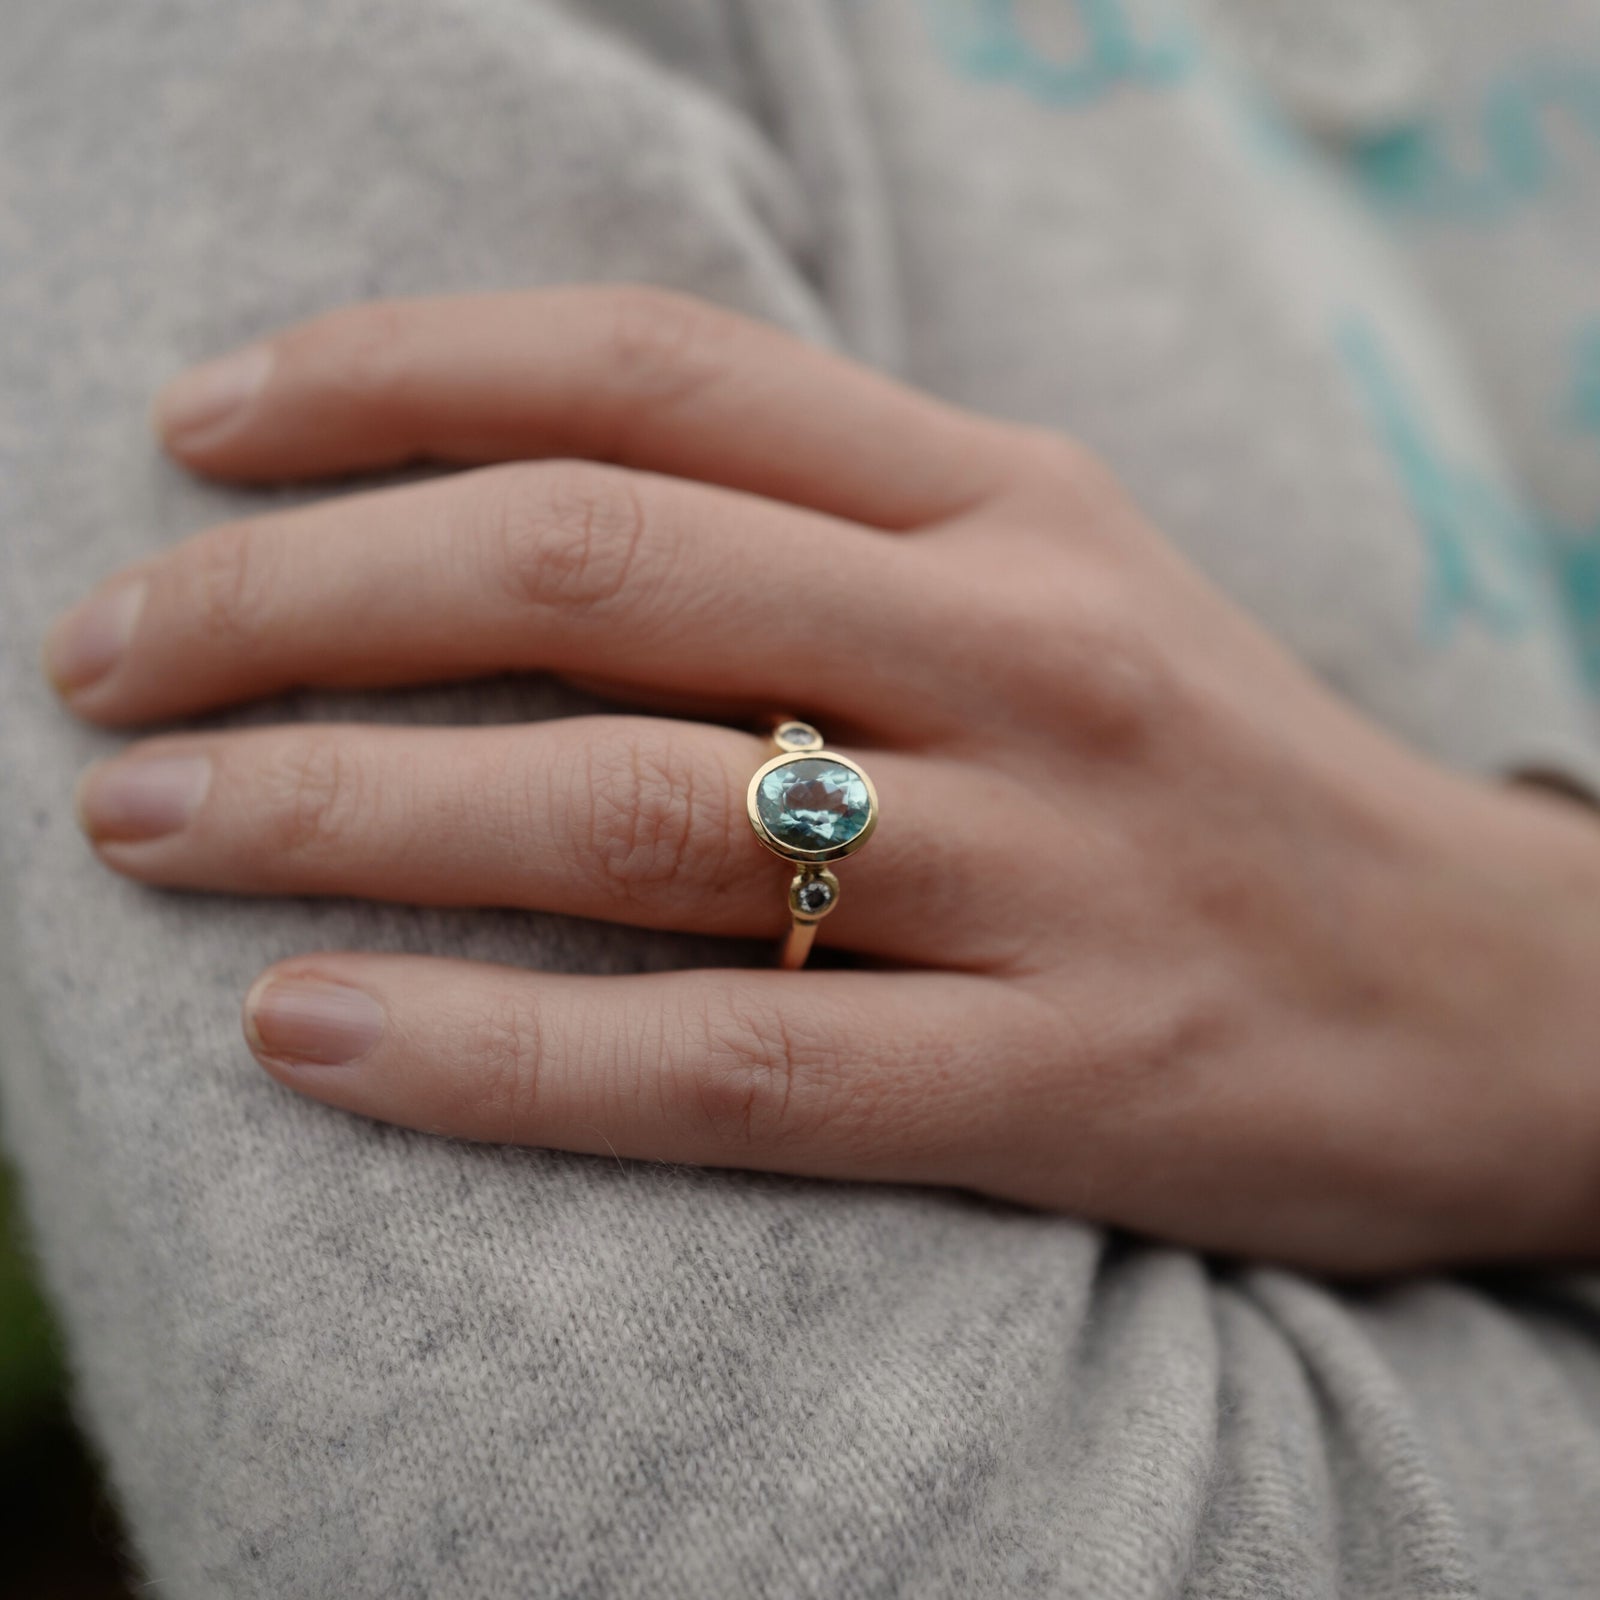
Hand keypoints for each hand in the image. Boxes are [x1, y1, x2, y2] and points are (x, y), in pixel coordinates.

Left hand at [47, 288, 1599, 1272]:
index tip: (199, 428)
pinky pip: (722, 1060)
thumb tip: (543, 510)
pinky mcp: (1062, 1076)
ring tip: (142, 822)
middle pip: (581, 567)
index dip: (391, 372)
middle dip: (293, 599)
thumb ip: (833, 530)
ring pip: (621, 809)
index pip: (644, 368)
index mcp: (1004, 499)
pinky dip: (492, 1054)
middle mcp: (1017, 644)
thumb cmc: (1232, 779)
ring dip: (340, 808)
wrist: (1500, 994)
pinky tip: (308, 1037)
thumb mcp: (1058, 582)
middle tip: (102, 658)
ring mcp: (1043, 864)